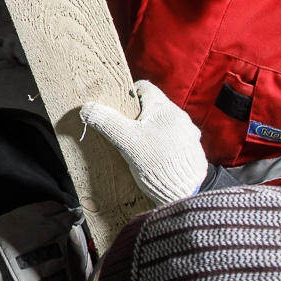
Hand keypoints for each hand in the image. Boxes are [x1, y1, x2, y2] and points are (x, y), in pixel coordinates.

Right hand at [81, 80, 208, 206]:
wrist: (185, 192)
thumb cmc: (156, 163)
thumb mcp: (126, 141)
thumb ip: (106, 122)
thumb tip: (87, 108)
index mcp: (164, 108)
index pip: (144, 87)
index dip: (128, 94)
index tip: (117, 107)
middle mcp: (180, 116)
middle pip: (154, 106)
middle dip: (138, 115)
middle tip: (123, 129)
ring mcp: (189, 133)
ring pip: (164, 123)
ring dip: (151, 130)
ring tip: (138, 146)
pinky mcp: (193, 150)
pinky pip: (174, 139)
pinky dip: (163, 143)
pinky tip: (154, 157)